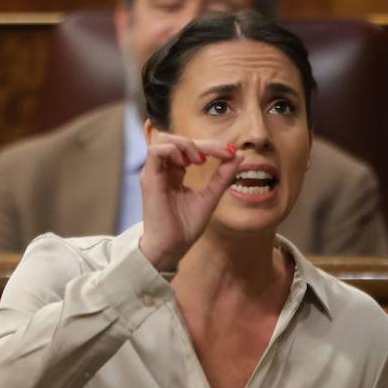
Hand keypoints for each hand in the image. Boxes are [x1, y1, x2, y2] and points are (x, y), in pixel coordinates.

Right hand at [138, 133, 238, 272]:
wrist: (172, 247)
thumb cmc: (186, 227)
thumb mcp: (210, 197)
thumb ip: (222, 177)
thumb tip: (238, 156)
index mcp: (175, 173)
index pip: (190, 148)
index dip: (210, 145)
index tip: (230, 152)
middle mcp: (163, 170)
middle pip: (177, 139)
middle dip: (201, 142)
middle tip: (219, 154)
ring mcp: (154, 173)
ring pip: (163, 139)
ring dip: (185, 144)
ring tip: (199, 160)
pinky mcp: (149, 178)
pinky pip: (155, 151)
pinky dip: (172, 150)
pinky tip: (186, 163)